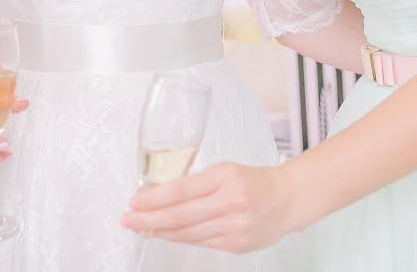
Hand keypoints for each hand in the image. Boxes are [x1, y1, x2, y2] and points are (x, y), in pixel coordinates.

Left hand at [120, 163, 298, 253]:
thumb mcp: (224, 170)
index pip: (182, 190)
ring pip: (188, 233)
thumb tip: (159, 194)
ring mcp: (235, 227)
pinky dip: (180, 239)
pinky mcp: (237, 245)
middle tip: (128, 219)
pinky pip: (201, 243)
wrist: (288, 200)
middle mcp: (231, 203)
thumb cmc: (253, 181)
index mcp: (225, 178)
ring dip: (161, 232)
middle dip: (149, 219)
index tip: (135, 201)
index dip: (155, 198)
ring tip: (142, 228)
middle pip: (181, 216)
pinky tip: (166, 235)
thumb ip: (196, 182)